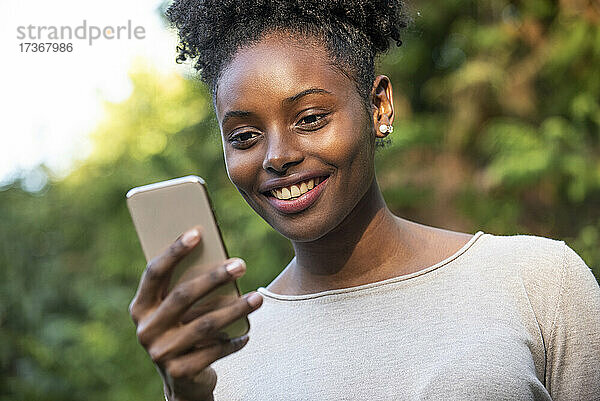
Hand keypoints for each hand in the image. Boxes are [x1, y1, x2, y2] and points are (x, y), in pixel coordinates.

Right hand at [128, 226, 262, 400]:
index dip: (174, 251)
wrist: (183, 382)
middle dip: (215, 278)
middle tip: (241, 264)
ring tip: (258, 298)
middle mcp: (145, 330)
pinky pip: (215, 350)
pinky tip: (247, 333)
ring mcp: (160, 353)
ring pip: (205, 324)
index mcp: (140, 307)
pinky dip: (234, 341)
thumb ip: (186, 287)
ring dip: (235, 309)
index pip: (155, 273)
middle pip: (183, 296)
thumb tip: (219, 257)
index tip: (198, 232)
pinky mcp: (180, 372)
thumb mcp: (179, 311)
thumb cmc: (185, 331)